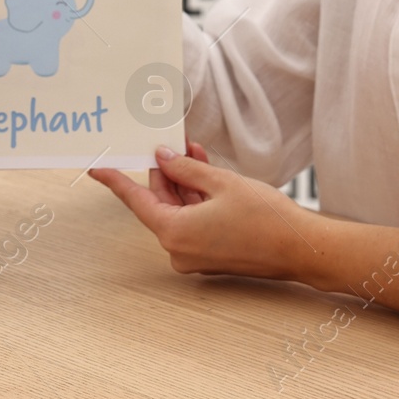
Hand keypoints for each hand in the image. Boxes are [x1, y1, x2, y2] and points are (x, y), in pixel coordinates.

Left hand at [89, 141, 310, 278]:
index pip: (136, 200)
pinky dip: (197, 198)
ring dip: (185, 182)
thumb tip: (162, 159)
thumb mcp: (221, 183)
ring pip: (180, 210)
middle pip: (161, 202)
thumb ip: (185, 169)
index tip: (96, 168)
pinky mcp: (211, 255)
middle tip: (171, 143)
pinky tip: (205, 172)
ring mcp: (195, 254)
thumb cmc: (266, 219)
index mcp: (174, 233)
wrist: (302, 250)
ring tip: (193, 151)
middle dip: (166, 171)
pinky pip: (194, 221)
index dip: (115, 181)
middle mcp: (179, 249)